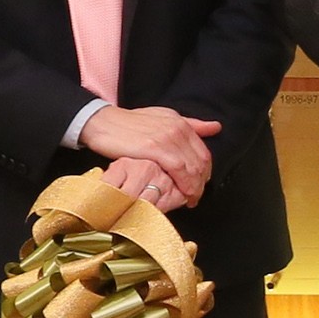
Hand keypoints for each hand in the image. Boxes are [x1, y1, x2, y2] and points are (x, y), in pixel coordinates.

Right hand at [85, 103, 219, 202]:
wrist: (102, 122)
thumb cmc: (129, 123)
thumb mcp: (163, 117)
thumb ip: (190, 124)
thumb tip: (215, 127)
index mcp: (181, 123)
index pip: (204, 152)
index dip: (206, 172)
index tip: (201, 185)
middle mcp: (178, 130)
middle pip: (201, 162)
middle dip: (201, 183)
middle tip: (196, 196)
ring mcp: (168, 139)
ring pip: (193, 168)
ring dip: (194, 188)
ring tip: (190, 200)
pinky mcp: (155, 149)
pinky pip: (179, 171)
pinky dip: (184, 185)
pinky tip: (182, 195)